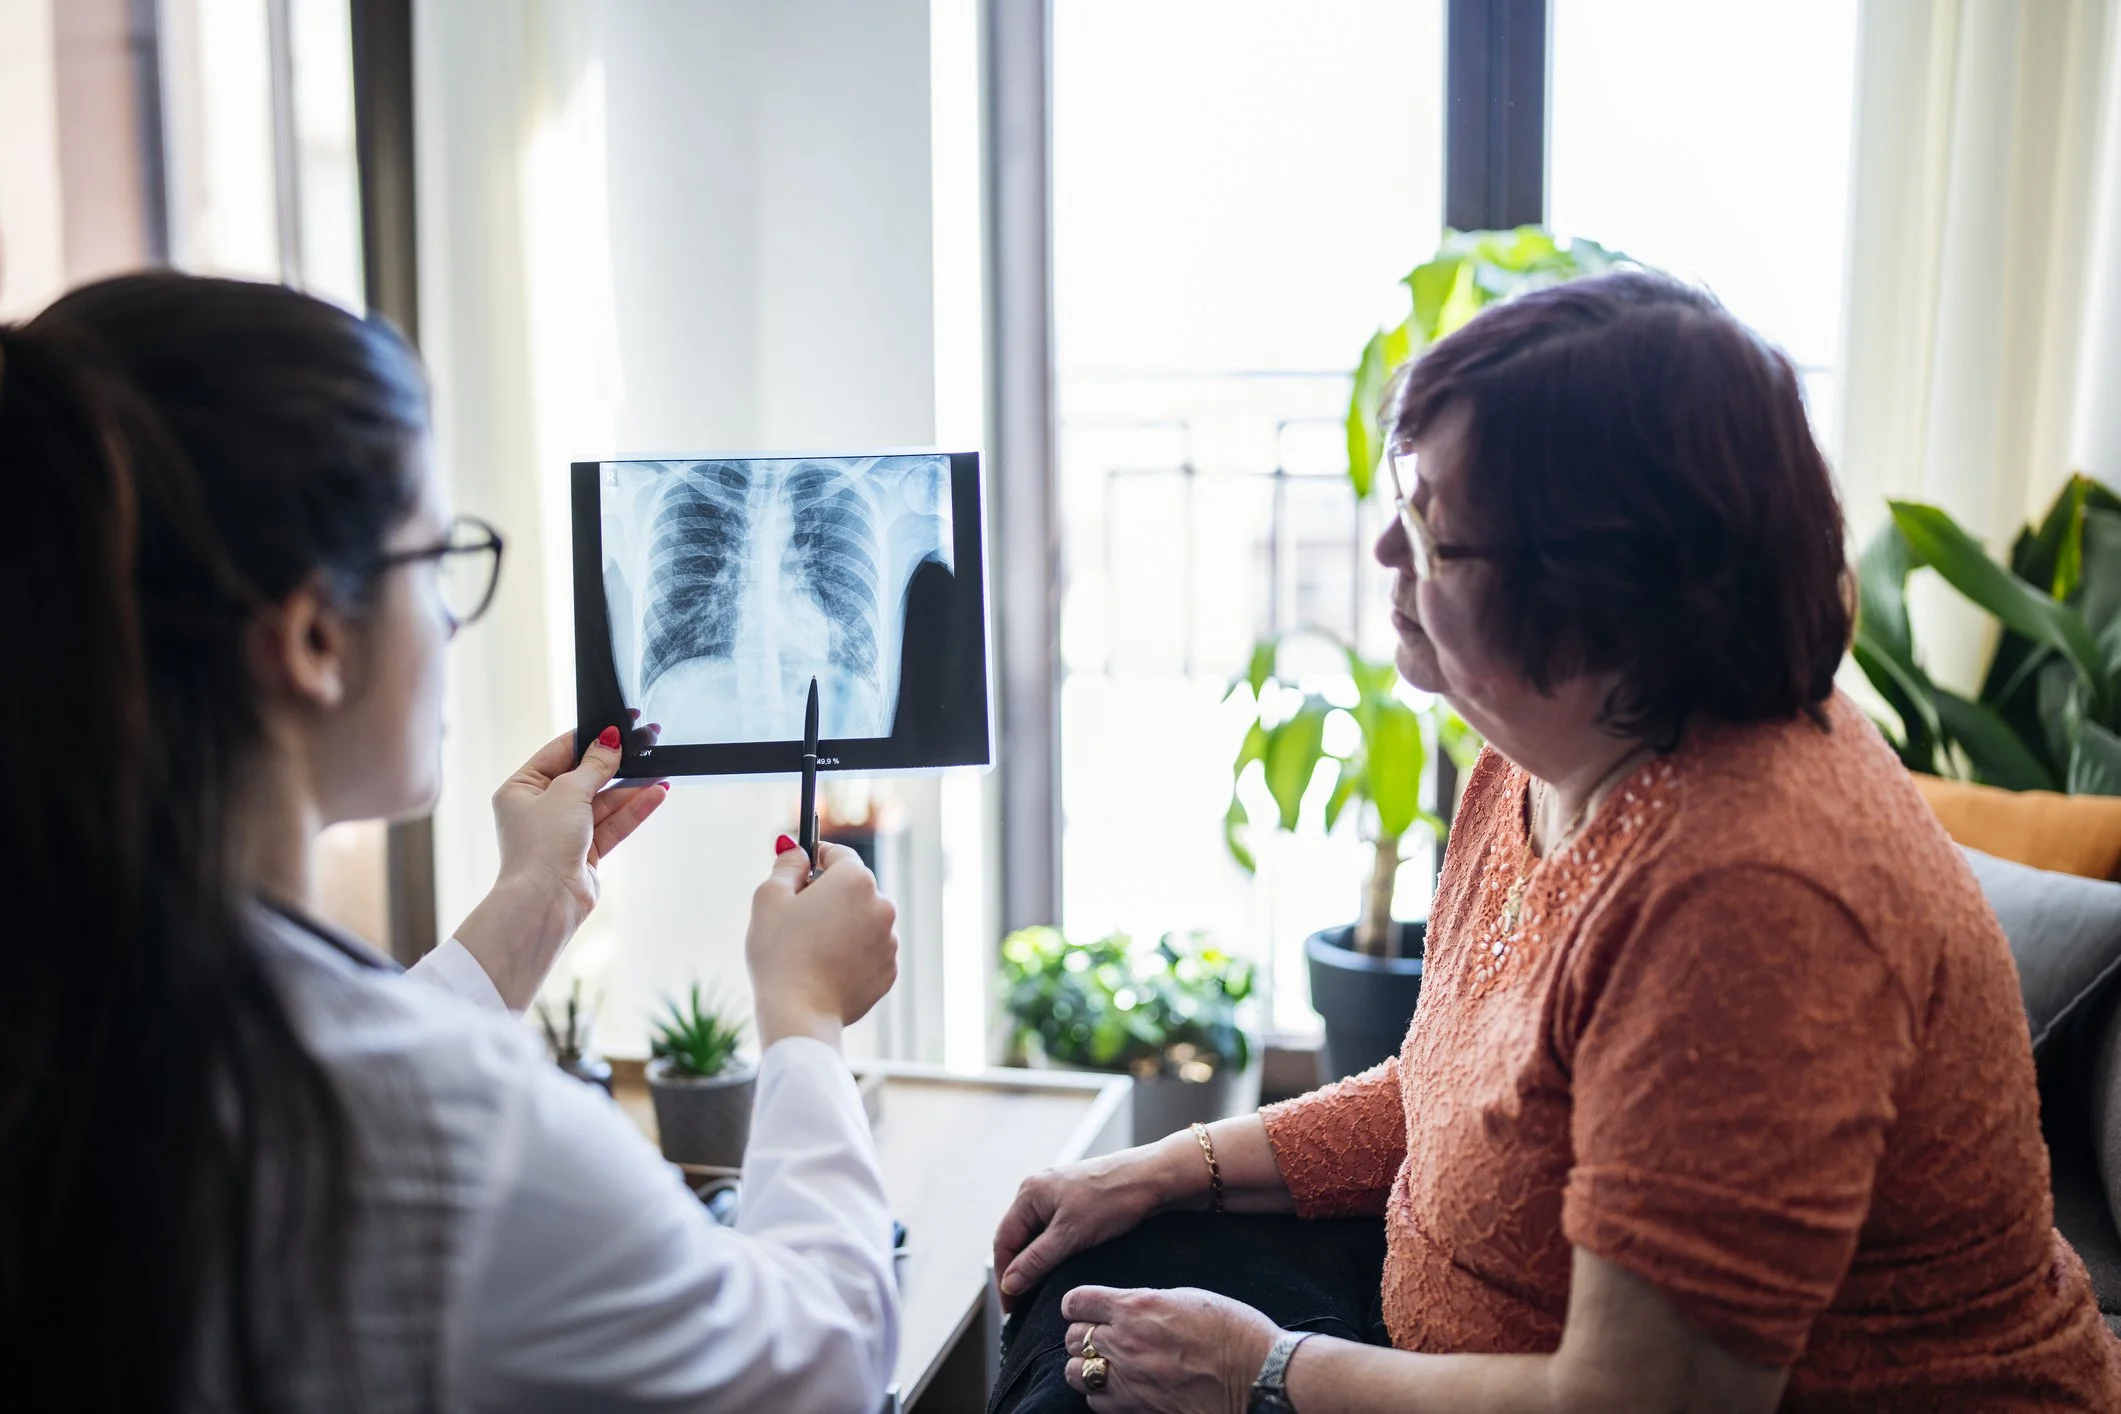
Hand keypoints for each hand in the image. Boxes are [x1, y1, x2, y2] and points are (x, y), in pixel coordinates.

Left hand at [491, 720, 664, 917]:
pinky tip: (656, 794)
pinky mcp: (585, 852)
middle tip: (646, 746)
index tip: (619, 724)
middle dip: (616, 765)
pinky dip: (634, 810)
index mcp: (521, 789)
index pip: (560, 752)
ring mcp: (564, 831)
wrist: (545, 903)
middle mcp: (541, 809)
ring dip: (632, 788)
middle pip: (585, 777)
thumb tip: (610, 740)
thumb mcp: (568, 792)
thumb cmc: (541, 847)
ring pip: (604, 802)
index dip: (591, 738)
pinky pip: (613, 824)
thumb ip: (594, 765)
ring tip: (660, 772)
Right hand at [745, 839, 897, 1047]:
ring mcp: (889, 941)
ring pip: (862, 922)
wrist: (799, 1014)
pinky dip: (852, 955)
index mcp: (855, 880)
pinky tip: (825, 969)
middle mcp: (882, 905)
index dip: (817, 859)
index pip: (839, 855)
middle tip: (797, 917)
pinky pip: (869, 953)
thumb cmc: (780, 953)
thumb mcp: (769, 898)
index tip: (801, 869)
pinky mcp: (889, 971)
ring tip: (810, 950)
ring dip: (842, 926)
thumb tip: (795, 849)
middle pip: (853, 889)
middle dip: (828, 896)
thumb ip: (786, 865)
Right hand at [992, 1134, 1208, 1311]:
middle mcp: (1038, 1189)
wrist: (1153, 1178)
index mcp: (1029, 1192)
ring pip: (1036, 1235)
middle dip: (1017, 1271)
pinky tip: (1059, 1269)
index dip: (1004, 1277)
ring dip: (1035, 1262)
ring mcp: (1057, 1193)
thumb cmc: (1112, 1199)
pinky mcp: (1076, 1199)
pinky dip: (1052, 1251)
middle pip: (1017, 1238)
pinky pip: (1054, 1230)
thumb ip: (1036, 1260)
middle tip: (1023, 1306)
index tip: (1011, 1307)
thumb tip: (1009, 1284)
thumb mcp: (1070, 1235)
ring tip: (1039, 1292)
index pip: (1003, 1241)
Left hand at [1062, 1286, 1280, 1413]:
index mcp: (1137, 1308)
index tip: (1082, 1308)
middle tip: (1099, 1336)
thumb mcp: (1189, 1298)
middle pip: (1072, 1338)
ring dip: (1086, 1366)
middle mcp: (1125, 1343)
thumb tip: (1127, 1308)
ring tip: (1105, 1364)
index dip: (1077, 1305)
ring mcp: (1129, 1381)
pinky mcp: (1137, 1410)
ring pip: (1075, 1373)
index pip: (1077, 1302)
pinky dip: (1102, 1395)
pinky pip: (1096, 1402)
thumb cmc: (1233, 1332)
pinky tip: (1120, 1388)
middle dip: (1082, 1334)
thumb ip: (1149, 1302)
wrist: (1258, 1377)